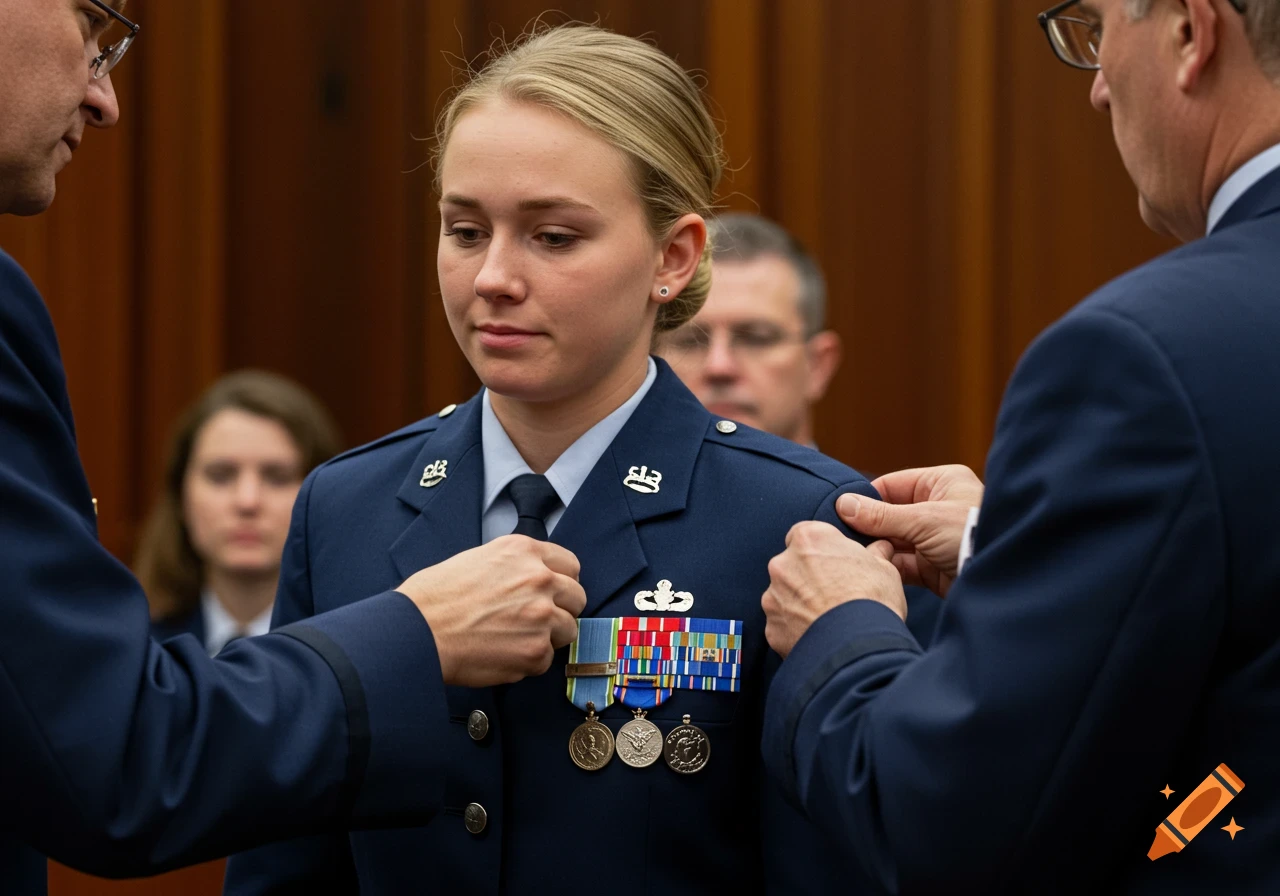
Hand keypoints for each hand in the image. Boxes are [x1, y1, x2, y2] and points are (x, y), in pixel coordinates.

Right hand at [396, 535, 586, 686]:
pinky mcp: (535, 651)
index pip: (570, 565)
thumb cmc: (435, 597)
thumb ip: (515, 566)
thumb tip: (532, 580)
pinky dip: (528, 661)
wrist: (416, 631)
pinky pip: (546, 659)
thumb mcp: (479, 558)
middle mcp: (539, 579)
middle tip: (536, 620)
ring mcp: (541, 616)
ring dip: (547, 637)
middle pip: (577, 597)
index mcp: (524, 551)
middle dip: (561, 610)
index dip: (561, 582)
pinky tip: (501, 653)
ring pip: (568, 630)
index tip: (554, 594)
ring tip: (514, 639)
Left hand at [763, 522, 903, 658]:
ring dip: (800, 603)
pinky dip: (796, 628)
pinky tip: (818, 635)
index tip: (835, 563)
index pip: (805, 535)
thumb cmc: (873, 602)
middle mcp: (783, 564)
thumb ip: (875, 554)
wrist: (858, 649)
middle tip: (834, 593)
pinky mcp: (771, 627)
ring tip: (827, 618)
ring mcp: (773, 597)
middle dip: (808, 576)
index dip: (821, 549)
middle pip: (792, 565)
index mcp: (809, 539)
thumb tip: (880, 549)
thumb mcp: (885, 570)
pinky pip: (783, 624)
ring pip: (785, 595)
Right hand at [836, 465, 983, 596]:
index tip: (841, 510)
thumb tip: (843, 504)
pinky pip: (901, 564)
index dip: (866, 498)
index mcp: (940, 484)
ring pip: (893, 541)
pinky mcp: (931, 566)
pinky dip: (886, 566)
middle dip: (868, 527)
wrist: (1001, 575)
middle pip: (889, 515)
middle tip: (840, 535)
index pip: (892, 486)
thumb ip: (881, 515)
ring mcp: (933, 538)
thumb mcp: (923, 520)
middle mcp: (936, 508)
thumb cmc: (971, 534)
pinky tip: (869, 569)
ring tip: (851, 554)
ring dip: (875, 548)